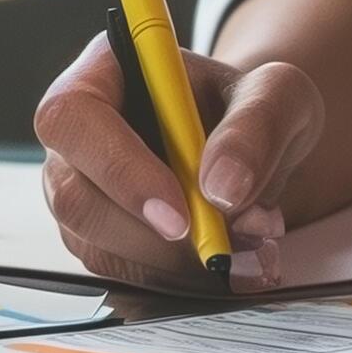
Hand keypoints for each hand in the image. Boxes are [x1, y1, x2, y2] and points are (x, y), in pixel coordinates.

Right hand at [32, 30, 309, 290]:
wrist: (254, 157)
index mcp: (103, 73)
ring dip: (177, 264)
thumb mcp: (279, 96)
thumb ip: (257, 127)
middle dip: (152, 238)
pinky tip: (230, 262)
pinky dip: (180, 279)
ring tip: (249, 250)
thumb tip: (221, 189)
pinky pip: (123, 275)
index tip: (179, 215)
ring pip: (99, 248)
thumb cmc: (253, 113)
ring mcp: (81, 192)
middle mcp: (77, 135)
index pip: (72, 119)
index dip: (119, 170)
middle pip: (74, 198)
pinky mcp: (99, 240)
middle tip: (223, 247)